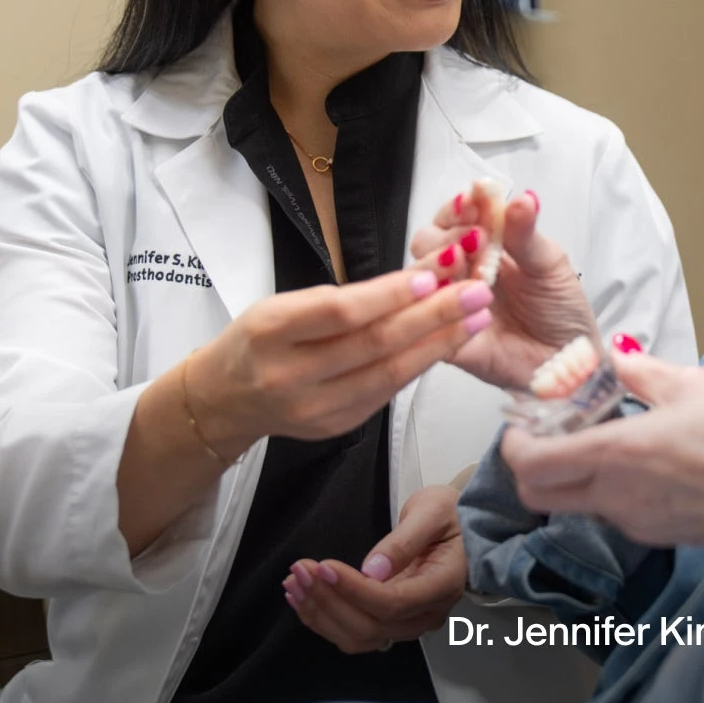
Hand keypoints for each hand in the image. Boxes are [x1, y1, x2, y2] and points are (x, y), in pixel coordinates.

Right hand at [186, 270, 494, 458]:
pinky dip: (421, 364)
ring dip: (441, 343)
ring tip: (478, 316)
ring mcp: (315, 408)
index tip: (435, 275)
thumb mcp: (283, 304)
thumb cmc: (260, 339)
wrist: (225, 398)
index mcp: (270, 332)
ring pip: (390, 373)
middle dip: (435, 315)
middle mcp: (290, 375)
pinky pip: (388, 392)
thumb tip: (419, 278)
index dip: (390, 296)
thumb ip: (344, 299)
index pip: (340, 313)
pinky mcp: (337, 426)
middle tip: (478, 290)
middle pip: (374, 344)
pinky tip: (449, 343)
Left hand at [282, 485, 466, 653]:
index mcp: (443, 585)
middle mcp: (427, 615)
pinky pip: (354, 634)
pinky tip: (301, 599)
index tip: (324, 566)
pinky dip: (323, 620)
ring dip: (321, 614)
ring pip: (358, 637)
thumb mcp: (431, 512)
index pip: (393, 603)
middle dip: (329, 601)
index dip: (354, 590)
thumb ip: (404, 541)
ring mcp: (409, 625)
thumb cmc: (449, 514)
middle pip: (371, 627)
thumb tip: (372, 571)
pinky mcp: (391, 624)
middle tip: (301, 570)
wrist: (463, 528)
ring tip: (294, 583)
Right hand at [410, 188, 598, 387]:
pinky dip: (440, 308)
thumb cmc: (561, 308)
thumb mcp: (550, 264)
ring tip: (473, 267)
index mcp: (485, 245)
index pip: (454, 216)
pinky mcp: (447, 339)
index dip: (458, 207)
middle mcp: (462, 271)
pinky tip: (467, 303)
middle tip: (477, 239)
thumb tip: (523, 198)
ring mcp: (451, 303)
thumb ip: (527, 233)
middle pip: (426, 242)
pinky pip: (426, 323)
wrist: (570, 359)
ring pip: (419, 279)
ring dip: (440, 266)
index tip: (474, 201)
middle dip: (448, 235)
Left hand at [500, 350, 703, 559]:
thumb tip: (608, 359)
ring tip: (608, 435)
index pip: (532, 464)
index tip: (521, 422)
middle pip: (540, 494)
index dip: (512, 444)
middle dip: (531, 463)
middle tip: (551, 431)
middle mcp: (619, 499)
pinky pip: (616, 512)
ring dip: (575, 474)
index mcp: (619, 456)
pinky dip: (610, 487)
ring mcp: (638, 524)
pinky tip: (645, 459)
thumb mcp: (695, 385)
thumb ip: (639, 372)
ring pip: (578, 504)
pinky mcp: (661, 536)